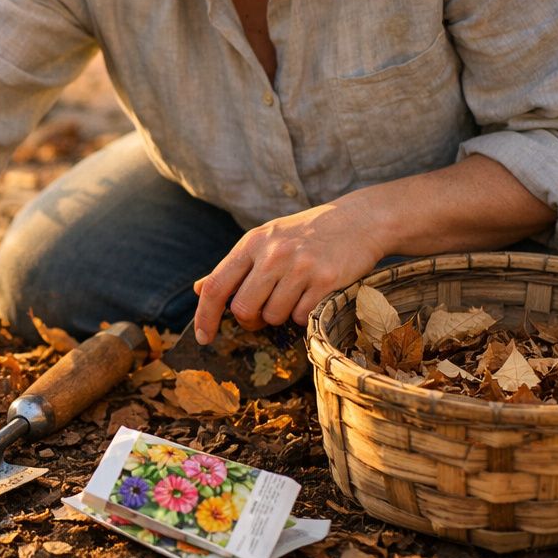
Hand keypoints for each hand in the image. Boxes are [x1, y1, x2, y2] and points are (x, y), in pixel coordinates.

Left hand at [191, 199, 388, 342]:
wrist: (358, 220)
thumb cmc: (307, 233)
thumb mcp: (266, 239)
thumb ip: (234, 266)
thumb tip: (198, 289)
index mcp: (252, 242)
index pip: (216, 285)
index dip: (205, 316)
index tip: (203, 336)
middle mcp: (273, 254)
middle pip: (243, 309)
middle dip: (250, 320)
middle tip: (262, 313)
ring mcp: (300, 267)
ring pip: (273, 316)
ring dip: (280, 315)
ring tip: (294, 294)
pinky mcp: (325, 281)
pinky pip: (302, 318)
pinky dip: (304, 315)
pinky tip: (313, 295)